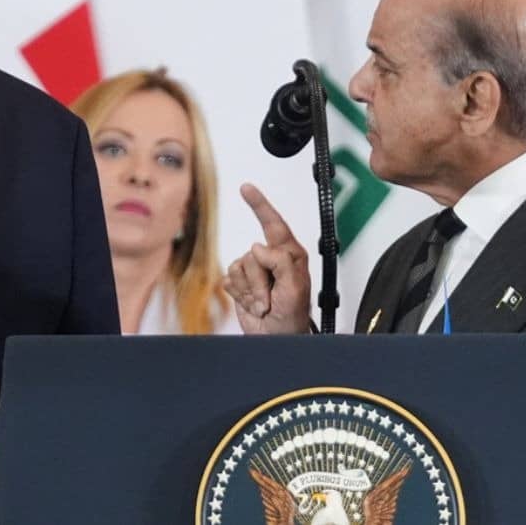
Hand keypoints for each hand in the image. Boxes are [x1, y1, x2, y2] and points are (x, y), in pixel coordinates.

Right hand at [224, 183, 310, 333]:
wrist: (277, 338)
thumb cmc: (293, 316)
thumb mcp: (295, 289)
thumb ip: (281, 262)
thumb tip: (259, 246)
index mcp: (290, 255)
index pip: (274, 224)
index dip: (259, 204)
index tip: (246, 188)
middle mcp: (271, 258)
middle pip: (252, 254)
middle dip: (258, 282)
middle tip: (270, 300)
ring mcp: (255, 270)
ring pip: (238, 267)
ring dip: (249, 291)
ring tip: (263, 304)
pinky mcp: (240, 282)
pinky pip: (229, 279)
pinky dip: (240, 295)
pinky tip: (252, 303)